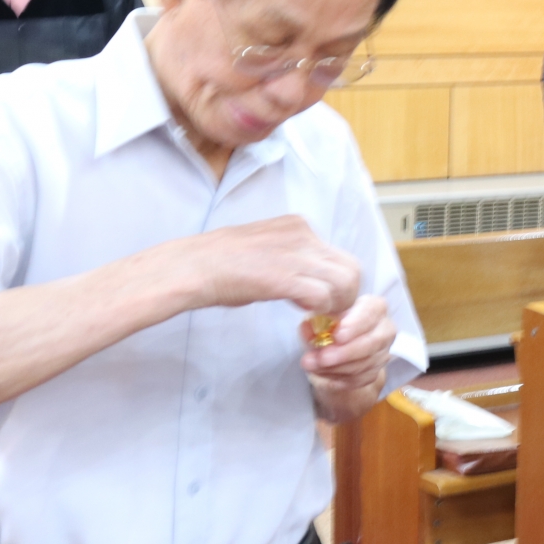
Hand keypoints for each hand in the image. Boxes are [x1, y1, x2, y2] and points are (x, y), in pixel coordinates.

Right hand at [182, 216, 359, 314]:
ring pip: (345, 283)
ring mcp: (296, 254)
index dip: (336, 282)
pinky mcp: (285, 277)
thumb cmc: (220, 263)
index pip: (338, 255)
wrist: (192, 266)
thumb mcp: (266, 248)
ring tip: (317, 317)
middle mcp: (303, 234)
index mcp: (297, 225)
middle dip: (346, 297)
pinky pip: (323, 297)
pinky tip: (301, 314)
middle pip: (351, 269)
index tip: (323, 300)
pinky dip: (319, 311)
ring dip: (337, 306)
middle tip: (328, 314)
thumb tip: (306, 279)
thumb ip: (291, 258)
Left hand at [303, 294, 395, 422]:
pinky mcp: (375, 371)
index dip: (355, 325)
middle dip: (344, 353)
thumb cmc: (331, 321)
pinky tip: (319, 372)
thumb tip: (307, 328)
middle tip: (321, 358)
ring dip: (335, 367)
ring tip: (311, 364)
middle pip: (372, 343)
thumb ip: (315, 320)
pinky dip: (336, 377)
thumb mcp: (319, 314)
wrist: (334, 343)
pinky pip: (358, 379)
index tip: (337, 336)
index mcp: (375, 307)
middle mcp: (385, 329)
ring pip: (363, 364)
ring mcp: (382, 352)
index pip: (371, 313)